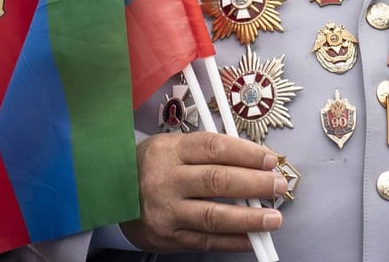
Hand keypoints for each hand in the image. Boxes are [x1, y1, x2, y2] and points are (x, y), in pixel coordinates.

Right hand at [119, 132, 284, 252]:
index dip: (246, 153)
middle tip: (278, 186)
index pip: (214, 147)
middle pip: (218, 180)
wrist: (111, 195)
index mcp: (167, 151)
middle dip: (255, 184)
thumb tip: (252, 163)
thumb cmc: (149, 168)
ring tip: (274, 218)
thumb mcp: (168, 149)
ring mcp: (165, 210)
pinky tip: (252, 238)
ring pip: (214, 215)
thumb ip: (205, 153)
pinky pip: (207, 240)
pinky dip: (234, 241)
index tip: (269, 159)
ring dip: (250, 218)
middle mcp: (164, 179)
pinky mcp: (167, 236)